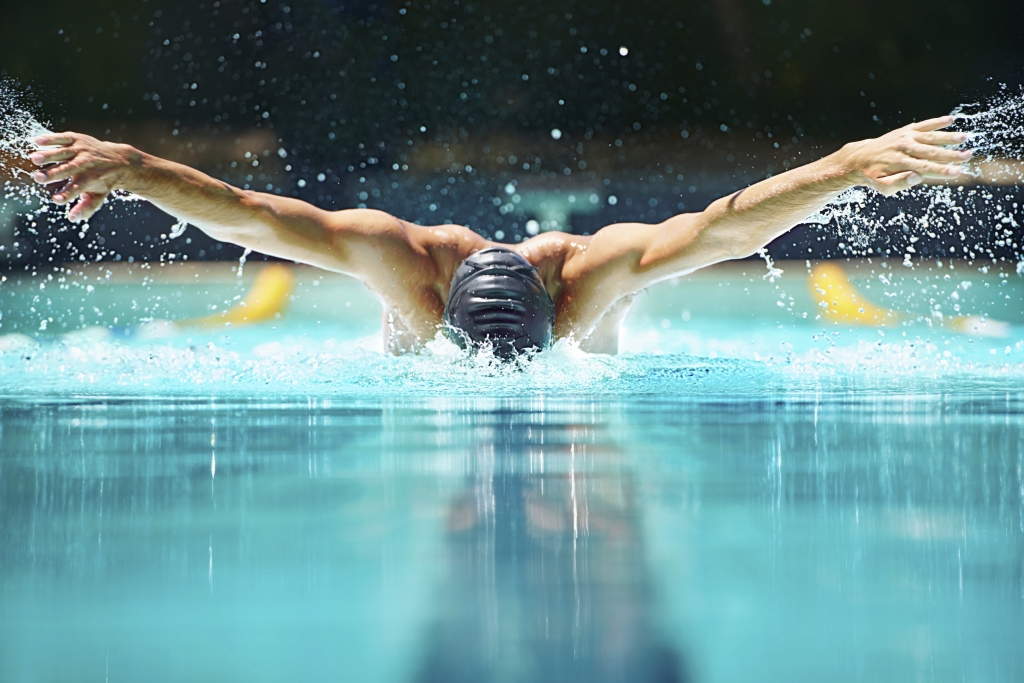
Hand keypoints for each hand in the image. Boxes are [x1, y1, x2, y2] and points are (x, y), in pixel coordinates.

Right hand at [30, 132, 136, 222]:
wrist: (119, 159)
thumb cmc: (104, 181)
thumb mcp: (99, 195)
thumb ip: (86, 207)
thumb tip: (72, 219)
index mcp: (91, 178)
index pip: (77, 188)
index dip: (67, 194)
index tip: (56, 200)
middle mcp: (87, 163)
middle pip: (68, 169)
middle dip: (53, 173)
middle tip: (38, 178)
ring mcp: (81, 150)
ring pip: (64, 152)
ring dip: (49, 155)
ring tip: (34, 159)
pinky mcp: (77, 139)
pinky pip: (64, 138)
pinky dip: (52, 138)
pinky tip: (38, 141)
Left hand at [838, 115, 971, 195]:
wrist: (859, 158)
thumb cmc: (873, 176)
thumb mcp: (881, 186)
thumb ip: (898, 183)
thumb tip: (917, 177)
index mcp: (899, 163)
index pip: (925, 168)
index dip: (942, 171)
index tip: (957, 172)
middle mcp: (904, 148)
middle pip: (931, 152)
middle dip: (950, 155)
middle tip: (968, 156)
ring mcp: (905, 137)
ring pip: (930, 137)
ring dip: (948, 137)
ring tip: (964, 138)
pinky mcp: (906, 130)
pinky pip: (923, 125)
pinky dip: (936, 122)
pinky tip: (950, 119)